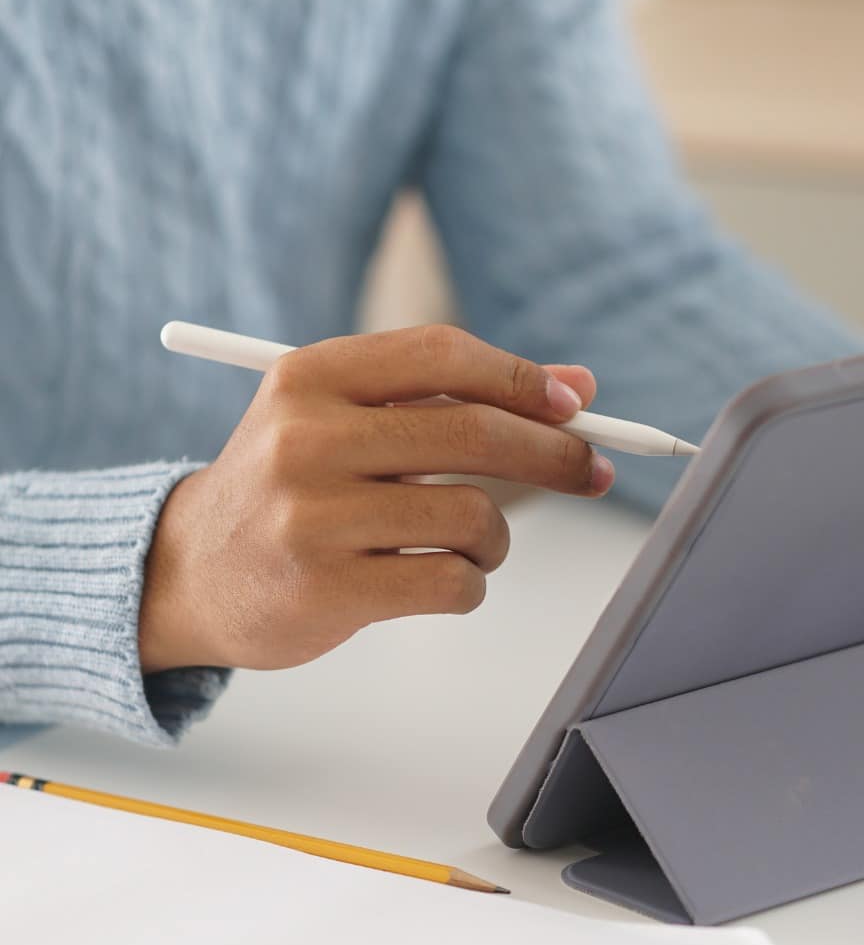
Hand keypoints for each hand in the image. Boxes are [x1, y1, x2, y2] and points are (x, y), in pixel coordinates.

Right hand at [138, 324, 613, 671]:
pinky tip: (442, 581)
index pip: (441, 355)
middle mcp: (304, 439)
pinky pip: (453, 582)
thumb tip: (579, 389)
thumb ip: (450, 399)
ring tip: (474, 546)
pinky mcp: (328, 589)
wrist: (190, 574)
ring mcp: (313, 517)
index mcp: (308, 377)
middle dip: (553, 454)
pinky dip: (470, 584)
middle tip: (591, 471)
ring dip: (497, 538)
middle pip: (471, 433)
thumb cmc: (288, 489)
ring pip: (472, 517)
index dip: (522, 377)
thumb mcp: (345, 421)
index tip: (574, 405)